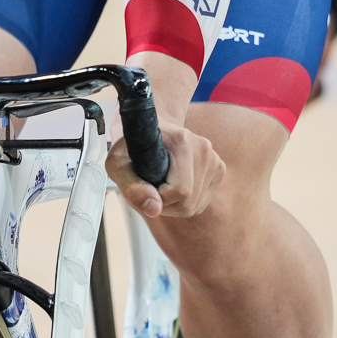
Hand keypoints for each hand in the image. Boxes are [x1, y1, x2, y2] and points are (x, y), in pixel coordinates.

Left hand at [108, 118, 223, 218]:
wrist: (152, 128)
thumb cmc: (132, 145)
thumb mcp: (118, 164)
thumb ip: (132, 188)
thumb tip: (154, 209)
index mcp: (182, 141)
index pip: (181, 190)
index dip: (160, 198)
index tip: (146, 187)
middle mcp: (204, 148)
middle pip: (189, 202)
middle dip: (165, 205)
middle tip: (150, 188)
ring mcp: (214, 159)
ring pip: (196, 206)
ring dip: (174, 205)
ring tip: (160, 185)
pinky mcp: (218, 170)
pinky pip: (201, 203)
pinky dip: (185, 202)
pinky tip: (173, 186)